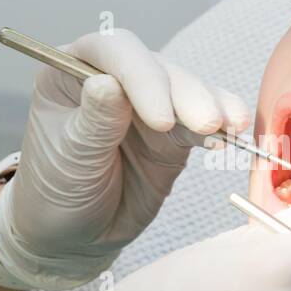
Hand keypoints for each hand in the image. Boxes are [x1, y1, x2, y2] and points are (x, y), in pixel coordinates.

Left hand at [0, 28, 249, 288]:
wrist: (74, 236)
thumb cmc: (55, 192)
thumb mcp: (68, 159)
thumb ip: (93, 122)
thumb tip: (108, 83)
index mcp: (72, 72)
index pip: (112, 53)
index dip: (142, 77)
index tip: (161, 119)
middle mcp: (113, 78)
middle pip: (157, 68)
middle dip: (185, 94)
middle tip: (206, 124)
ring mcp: (148, 103)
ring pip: (186, 90)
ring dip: (211, 105)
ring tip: (230, 126)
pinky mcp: (175, 132)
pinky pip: (202, 121)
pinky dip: (222, 125)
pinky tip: (234, 132)